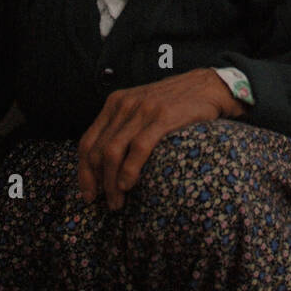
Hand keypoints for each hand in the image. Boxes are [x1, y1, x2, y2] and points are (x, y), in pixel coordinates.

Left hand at [77, 69, 244, 211]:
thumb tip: (104, 165)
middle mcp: (125, 104)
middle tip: (104, 203)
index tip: (88, 194)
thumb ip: (123, 127)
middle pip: (96, 151)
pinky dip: (129, 170)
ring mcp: (143, 109)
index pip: (87, 142)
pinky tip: (129, 185)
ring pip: (112, 152)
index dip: (83, 172)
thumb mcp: (141, 107)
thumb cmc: (174, 104)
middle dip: (97, 183)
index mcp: (115, 102)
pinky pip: (137, 148)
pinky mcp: (162, 116)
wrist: (208, 86)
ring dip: (111, 183)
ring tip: (117, 202)